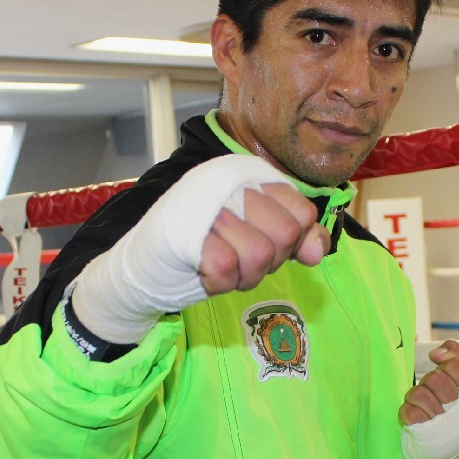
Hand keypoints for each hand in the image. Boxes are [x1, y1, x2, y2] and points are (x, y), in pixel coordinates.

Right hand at [199, 182, 329, 295]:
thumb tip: (316, 252)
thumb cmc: (204, 247)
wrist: (142, 264)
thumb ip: (293, 238)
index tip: (268, 245)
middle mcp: (230, 181)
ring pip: (259, 255)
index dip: (294, 241)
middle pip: (286, 233)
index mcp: (249, 175)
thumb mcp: (255, 237)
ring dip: (245, 276)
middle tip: (240, 259)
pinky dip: (220, 283)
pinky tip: (205, 273)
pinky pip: (227, 269)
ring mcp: (207, 204)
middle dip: (269, 261)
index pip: (303, 211)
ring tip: (222, 267)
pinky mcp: (186, 232)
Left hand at [398, 340, 458, 425]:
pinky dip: (408, 410)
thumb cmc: (455, 401)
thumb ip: (453, 353)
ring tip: (423, 403)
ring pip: (419, 393)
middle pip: (434, 378)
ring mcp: (441, 421)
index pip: (456, 366)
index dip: (446, 365)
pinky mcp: (424, 431)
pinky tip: (418, 413)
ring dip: (416, 395)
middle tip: (432, 389)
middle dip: (429, 380)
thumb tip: (435, 354)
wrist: (451, 439)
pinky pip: (409, 412)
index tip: (443, 370)